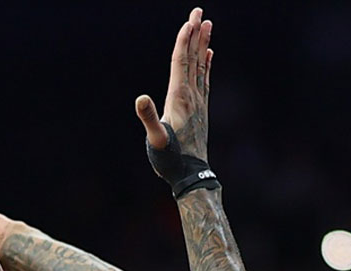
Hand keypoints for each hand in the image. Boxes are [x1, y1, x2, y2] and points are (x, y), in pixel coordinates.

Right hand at [135, 7, 211, 159]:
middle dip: (196, 33)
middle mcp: (191, 95)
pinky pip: (205, 80)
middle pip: (194, 57)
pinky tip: (210, 55)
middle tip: (199, 11)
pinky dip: (207, 64)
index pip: (181, 61)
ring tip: (207, 25)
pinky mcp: (201, 109)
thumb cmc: (170, 161)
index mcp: (178, 97)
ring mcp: (198, 102)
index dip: (185, 39)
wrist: (192, 176)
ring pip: (201, 66)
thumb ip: (149, 119)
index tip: (190, 19)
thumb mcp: (156, 141)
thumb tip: (140, 99)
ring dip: (203, 44)